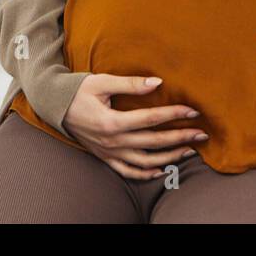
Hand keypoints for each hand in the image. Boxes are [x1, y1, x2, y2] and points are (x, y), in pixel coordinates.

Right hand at [61, 73, 206, 179]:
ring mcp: (109, 152)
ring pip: (146, 161)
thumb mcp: (102, 82)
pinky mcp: (105, 157)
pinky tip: (162, 170)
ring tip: (189, 151)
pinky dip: (146, 174)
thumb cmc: (78, 90)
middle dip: (181, 137)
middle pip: (154, 142)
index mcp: (112, 121)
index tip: (194, 111)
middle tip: (201, 134)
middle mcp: (113, 141)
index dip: (174, 114)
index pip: (151, 118)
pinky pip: (128, 171)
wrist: (54, 106)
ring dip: (170, 157)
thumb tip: (157, 83)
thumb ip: (131, 84)